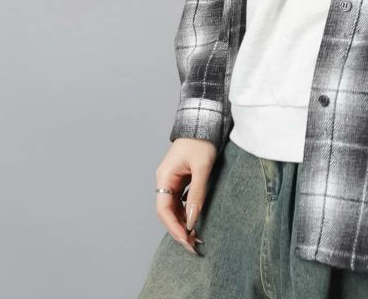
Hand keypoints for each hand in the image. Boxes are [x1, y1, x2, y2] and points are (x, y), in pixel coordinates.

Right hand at [155, 137, 217, 253]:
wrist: (204, 122)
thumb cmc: (202, 141)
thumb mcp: (202, 168)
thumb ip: (196, 193)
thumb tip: (191, 219)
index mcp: (164, 177)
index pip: (163, 209)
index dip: (173, 226)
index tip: (185, 239)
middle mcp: (165, 181)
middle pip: (167, 212)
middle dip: (178, 229)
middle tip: (192, 245)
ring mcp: (172, 180)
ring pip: (173, 208)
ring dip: (183, 222)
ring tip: (196, 237)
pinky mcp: (180, 179)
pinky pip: (180, 201)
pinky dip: (186, 212)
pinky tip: (195, 220)